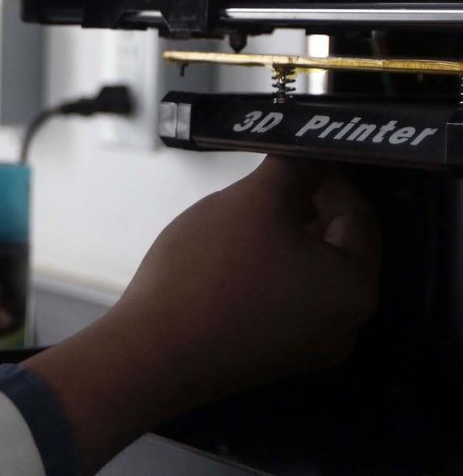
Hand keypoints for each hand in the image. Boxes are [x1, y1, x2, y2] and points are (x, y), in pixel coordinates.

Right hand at [21, 157, 379, 472]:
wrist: (151, 351)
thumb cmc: (210, 270)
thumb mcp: (252, 201)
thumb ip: (290, 168)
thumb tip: (307, 151)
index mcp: (354, 287)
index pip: (358, 214)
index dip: (326, 175)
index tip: (291, 154)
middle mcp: (344, 325)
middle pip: (334, 246)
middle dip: (302, 206)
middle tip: (263, 180)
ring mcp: (307, 348)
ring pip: (305, 274)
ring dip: (281, 237)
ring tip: (240, 215)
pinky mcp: (271, 358)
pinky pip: (283, 301)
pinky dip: (266, 271)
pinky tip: (227, 257)